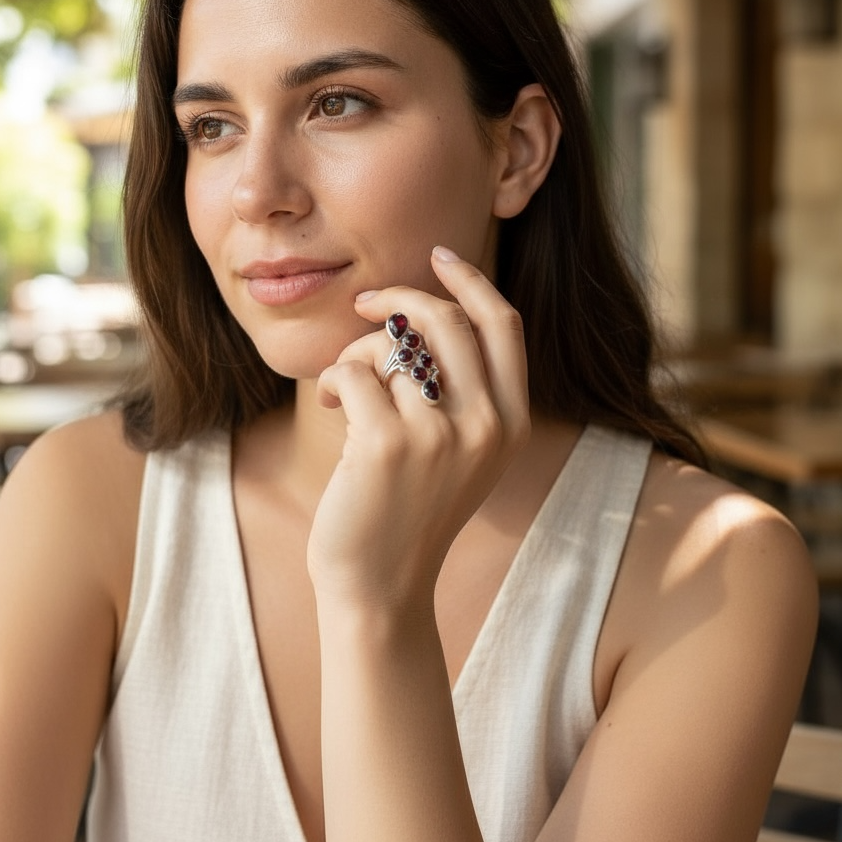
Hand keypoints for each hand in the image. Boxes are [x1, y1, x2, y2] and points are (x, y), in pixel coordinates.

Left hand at [308, 246, 530, 608]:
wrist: (381, 586)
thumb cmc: (410, 507)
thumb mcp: (460, 450)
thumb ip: (461, 387)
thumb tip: (418, 307)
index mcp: (510, 421)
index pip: (503, 323)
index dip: (471, 280)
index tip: (438, 255)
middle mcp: (486, 425)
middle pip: (446, 319)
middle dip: (398, 299)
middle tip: (366, 305)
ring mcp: (439, 435)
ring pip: (392, 345)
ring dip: (358, 353)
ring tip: (345, 387)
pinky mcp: (386, 444)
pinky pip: (353, 371)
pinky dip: (335, 380)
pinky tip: (331, 406)